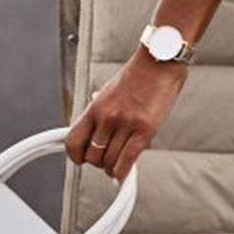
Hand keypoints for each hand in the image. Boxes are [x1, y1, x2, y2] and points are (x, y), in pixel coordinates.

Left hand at [65, 47, 189, 181]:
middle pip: (92, 157)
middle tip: (108, 160)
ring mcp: (126, 124)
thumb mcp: (110, 92)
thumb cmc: (139, 74)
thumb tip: (98, 135)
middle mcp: (107, 117)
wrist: (160, 60)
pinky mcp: (145, 129)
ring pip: (110, 161)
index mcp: (95, 107)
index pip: (73, 142)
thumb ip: (103, 114)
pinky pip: (127, 160)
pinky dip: (123, 172)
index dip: (76, 157)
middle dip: (99, 163)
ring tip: (120, 163)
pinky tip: (124, 174)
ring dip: (113, 167)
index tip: (82, 159)